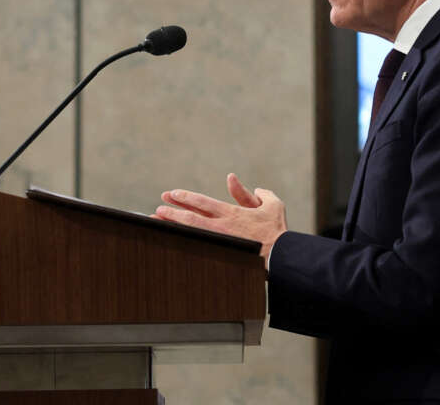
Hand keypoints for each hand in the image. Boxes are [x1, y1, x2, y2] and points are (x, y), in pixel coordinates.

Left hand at [156, 173, 286, 260]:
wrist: (282, 257)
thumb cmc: (278, 230)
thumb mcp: (271, 204)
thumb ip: (256, 193)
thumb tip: (235, 181)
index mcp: (232, 214)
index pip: (203, 203)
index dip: (186, 197)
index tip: (172, 194)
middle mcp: (223, 227)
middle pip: (192, 217)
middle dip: (173, 211)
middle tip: (158, 206)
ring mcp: (221, 242)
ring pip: (191, 232)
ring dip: (173, 226)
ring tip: (158, 220)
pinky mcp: (222, 254)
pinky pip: (198, 246)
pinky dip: (184, 242)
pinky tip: (172, 240)